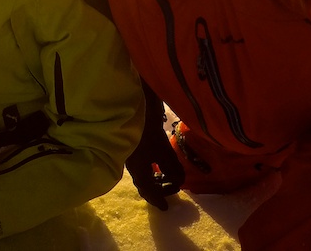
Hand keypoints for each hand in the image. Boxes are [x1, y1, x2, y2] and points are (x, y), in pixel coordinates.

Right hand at [125, 83, 184, 210]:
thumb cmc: (146, 129)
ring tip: (167, 176)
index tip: (166, 208)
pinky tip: (159, 159)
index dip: (157, 199)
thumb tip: (178, 181)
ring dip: (155, 176)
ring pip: (143, 170)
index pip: (147, 189)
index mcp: (137, 168)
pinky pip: (143, 160)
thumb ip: (171, 168)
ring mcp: (131, 151)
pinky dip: (152, 164)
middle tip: (170, 189)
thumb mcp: (162, 150)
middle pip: (143, 181)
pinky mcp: (133, 140)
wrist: (131, 103)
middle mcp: (132, 162)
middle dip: (156, 188)